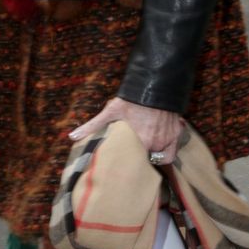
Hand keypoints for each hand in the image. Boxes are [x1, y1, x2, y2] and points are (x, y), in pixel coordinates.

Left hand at [69, 97, 183, 164]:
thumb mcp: (110, 112)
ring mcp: (168, 138)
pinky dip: (167, 148)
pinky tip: (159, 143)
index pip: (136, 163)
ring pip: (162, 157)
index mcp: (142, 142)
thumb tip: (71, 136)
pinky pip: (173, 149)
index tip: (124, 163)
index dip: (130, 164)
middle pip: (148, 161)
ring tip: (145, 151)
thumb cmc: (133, 99)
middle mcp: (157, 143)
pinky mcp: (177, 132)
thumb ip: (93, 126)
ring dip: (154, 155)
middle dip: (141, 159)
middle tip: (132, 157)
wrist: (156, 84)